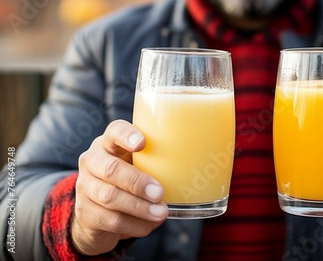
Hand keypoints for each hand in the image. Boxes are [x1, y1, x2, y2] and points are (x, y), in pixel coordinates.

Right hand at [72, 120, 167, 255]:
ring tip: (161, 213)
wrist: (98, 214)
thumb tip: (203, 167)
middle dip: (137, 182)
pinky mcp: (85, 213)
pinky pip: (110, 220)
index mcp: (110, 143)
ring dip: (139, 207)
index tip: (142, 143)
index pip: (114, 131)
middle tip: (160, 192)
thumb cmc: (130, 179)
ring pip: (110, 197)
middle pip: (111, 169)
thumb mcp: (142, 165)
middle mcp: (93, 161)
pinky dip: (134, 225)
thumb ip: (161, 160)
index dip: (126, 135)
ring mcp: (85, 187)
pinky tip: (150, 225)